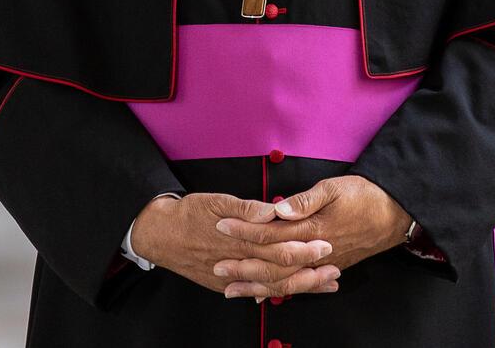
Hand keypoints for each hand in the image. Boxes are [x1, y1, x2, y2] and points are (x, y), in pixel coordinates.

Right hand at [129, 192, 339, 297]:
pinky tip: (290, 293)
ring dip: (299, 286)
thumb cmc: (190, 213)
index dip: (304, 248)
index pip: (280, 248)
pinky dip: (274, 293)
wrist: (159, 234)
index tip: (325, 245)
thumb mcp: (217, 201)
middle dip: (309, 271)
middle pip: (280, 271)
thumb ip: (246, 208)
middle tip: (334, 268)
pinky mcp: (223, 284)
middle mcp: (239, 261)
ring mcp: (231, 276)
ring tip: (324, 284)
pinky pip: (254, 292)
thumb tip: (272, 211)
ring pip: (270, 285)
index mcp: (241, 239)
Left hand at [216, 176, 410, 285]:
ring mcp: (322, 263)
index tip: (222, 226)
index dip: (244, 231)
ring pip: (284, 280)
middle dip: (243, 266)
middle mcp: (315, 252)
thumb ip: (304, 200)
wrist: (396, 213)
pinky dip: (280, 291)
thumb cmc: (366, 196)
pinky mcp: (329, 267)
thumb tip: (277, 209)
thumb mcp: (335, 188)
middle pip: (272, 264)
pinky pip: (300, 285)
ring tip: (232, 289)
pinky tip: (265, 295)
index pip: (270, 233)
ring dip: (256, 285)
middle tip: (217, 266)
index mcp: (312, 230)